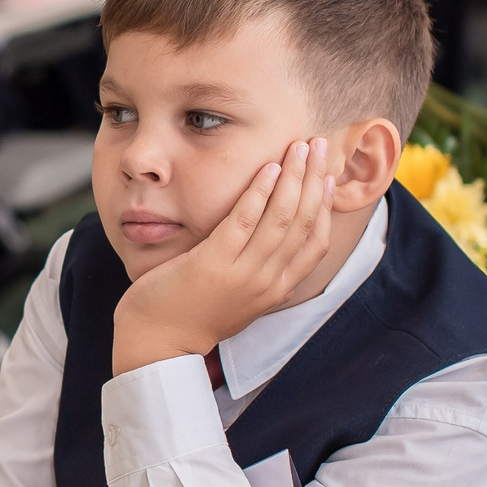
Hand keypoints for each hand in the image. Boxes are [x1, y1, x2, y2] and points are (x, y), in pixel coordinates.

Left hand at [112, 138, 333, 373]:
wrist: (158, 342)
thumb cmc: (194, 311)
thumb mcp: (240, 295)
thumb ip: (261, 270)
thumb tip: (272, 236)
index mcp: (278, 289)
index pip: (317, 241)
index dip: (326, 204)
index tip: (328, 173)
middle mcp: (268, 283)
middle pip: (304, 222)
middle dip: (314, 179)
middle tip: (319, 144)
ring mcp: (243, 274)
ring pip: (281, 217)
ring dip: (294, 176)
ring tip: (299, 146)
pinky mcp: (214, 264)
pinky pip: (245, 221)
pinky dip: (260, 191)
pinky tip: (268, 167)